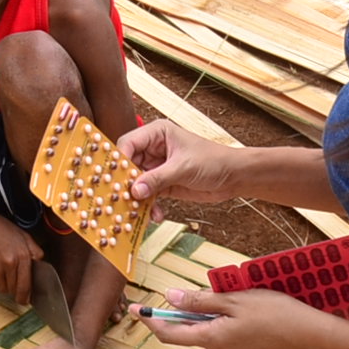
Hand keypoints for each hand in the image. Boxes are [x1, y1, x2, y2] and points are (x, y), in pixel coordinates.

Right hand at [0, 214, 42, 303]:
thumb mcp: (22, 235)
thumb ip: (35, 250)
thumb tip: (41, 264)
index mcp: (22, 255)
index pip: (26, 285)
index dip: (26, 297)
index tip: (25, 301)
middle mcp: (9, 264)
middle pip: (14, 289)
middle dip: (15, 287)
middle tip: (10, 275)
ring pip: (3, 290)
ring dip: (4, 286)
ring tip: (0, 271)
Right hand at [119, 118, 244, 205]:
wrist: (234, 177)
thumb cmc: (213, 161)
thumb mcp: (183, 168)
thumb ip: (157, 179)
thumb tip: (134, 190)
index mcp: (156, 134)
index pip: (128, 143)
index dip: (119, 160)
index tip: (114, 178)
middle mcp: (153, 149)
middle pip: (128, 165)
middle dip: (126, 183)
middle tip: (124, 199)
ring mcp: (157, 167)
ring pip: (136, 183)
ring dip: (137, 198)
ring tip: (139, 212)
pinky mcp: (162, 184)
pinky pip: (147, 195)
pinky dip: (148, 206)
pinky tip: (155, 214)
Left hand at [135, 285, 348, 348]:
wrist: (312, 337)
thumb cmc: (276, 313)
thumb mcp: (235, 299)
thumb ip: (200, 300)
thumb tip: (169, 297)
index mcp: (212, 338)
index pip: (170, 334)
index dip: (152, 320)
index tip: (137, 308)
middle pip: (194, 330)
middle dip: (195, 310)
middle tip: (214, 290)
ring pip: (213, 333)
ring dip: (216, 316)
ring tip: (243, 300)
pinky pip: (229, 340)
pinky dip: (231, 326)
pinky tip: (253, 314)